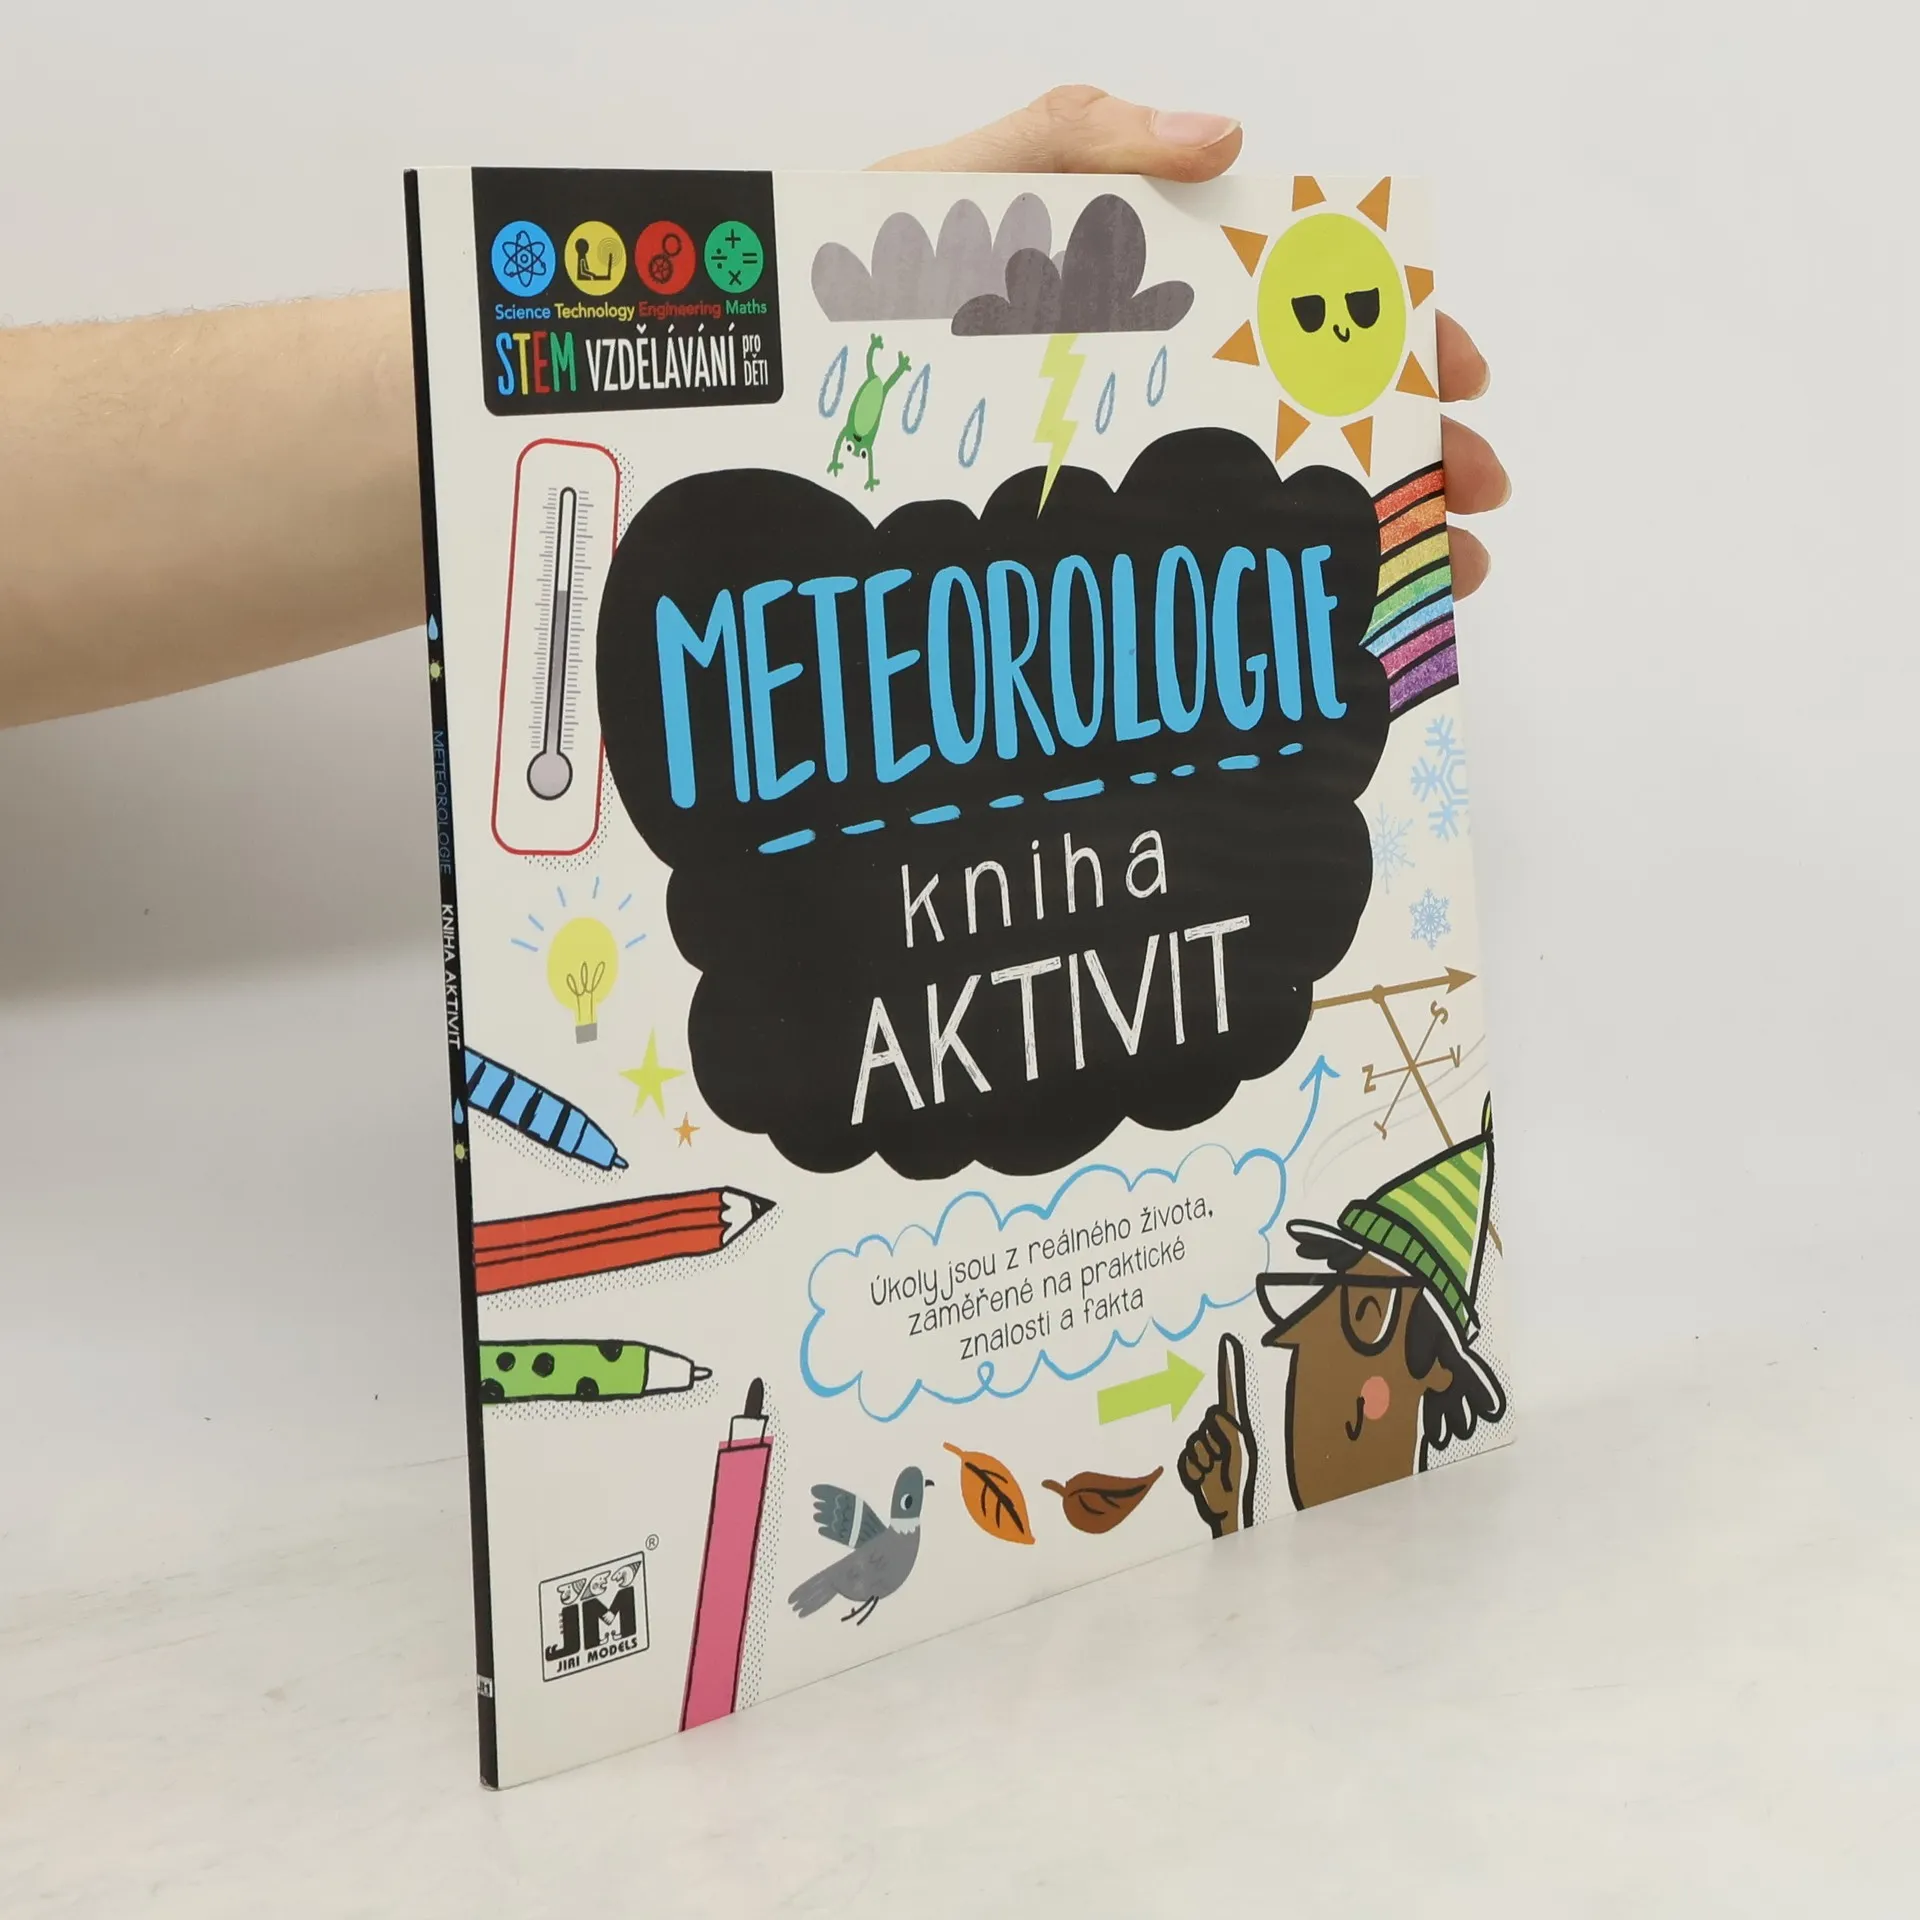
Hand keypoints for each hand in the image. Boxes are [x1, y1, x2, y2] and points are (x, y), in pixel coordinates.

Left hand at [870, 86, 1506, 594]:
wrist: (760, 381)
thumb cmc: (860, 278)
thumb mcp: (966, 182)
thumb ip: (1081, 138)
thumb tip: (1223, 137)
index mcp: (1146, 285)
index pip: (1305, 304)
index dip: (1398, 337)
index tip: (1462, 381)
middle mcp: (1149, 381)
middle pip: (1310, 415)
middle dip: (1409, 460)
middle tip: (1468, 515)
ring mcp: (1116, 463)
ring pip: (1264, 501)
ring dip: (1363, 538)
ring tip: (1427, 585)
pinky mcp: (1072, 540)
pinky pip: (1184, 569)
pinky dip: (1263, 595)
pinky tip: (1315, 624)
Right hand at [1178, 1331, 1257, 1536]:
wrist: (1228, 1510)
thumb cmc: (1238, 1481)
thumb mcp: (1238, 1450)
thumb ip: (1226, 1429)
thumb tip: (1214, 1417)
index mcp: (1232, 1423)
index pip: (1229, 1388)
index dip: (1229, 1365)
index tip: (1229, 1340)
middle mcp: (1215, 1428)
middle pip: (1206, 1421)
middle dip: (1213, 1441)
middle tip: (1222, 1460)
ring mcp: (1200, 1444)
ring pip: (1194, 1442)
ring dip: (1204, 1460)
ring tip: (1214, 1472)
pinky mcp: (1188, 1460)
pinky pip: (1184, 1459)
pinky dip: (1193, 1471)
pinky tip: (1203, 1478)